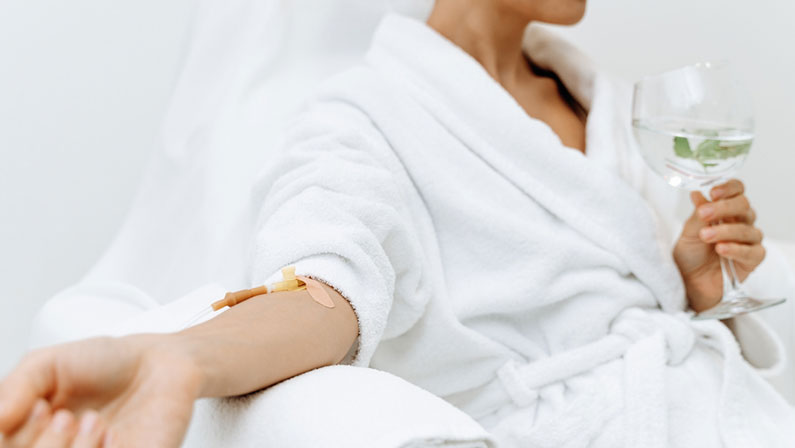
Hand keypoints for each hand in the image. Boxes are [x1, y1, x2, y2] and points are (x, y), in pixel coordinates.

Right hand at [0, 335, 201, 447]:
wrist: (161, 361)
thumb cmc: (106, 361)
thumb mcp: (49, 363)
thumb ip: (17, 386)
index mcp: (34, 436)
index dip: (20, 437)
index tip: (40, 406)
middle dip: (45, 447)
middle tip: (65, 416)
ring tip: (93, 421)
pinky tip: (114, 435)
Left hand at [673, 179, 764, 311]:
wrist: (689, 284)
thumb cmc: (690, 256)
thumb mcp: (688, 232)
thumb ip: (698, 214)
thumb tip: (698, 193)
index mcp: (725, 210)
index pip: (736, 190)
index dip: (728, 188)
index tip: (713, 192)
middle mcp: (740, 221)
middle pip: (744, 205)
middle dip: (723, 208)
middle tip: (704, 214)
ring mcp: (748, 240)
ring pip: (747, 228)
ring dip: (725, 231)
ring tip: (705, 236)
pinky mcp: (753, 259)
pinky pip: (752, 251)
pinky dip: (736, 249)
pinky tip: (721, 249)